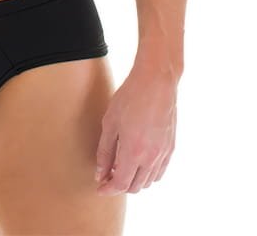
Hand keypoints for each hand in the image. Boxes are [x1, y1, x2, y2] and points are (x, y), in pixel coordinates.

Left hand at [95, 63, 176, 195]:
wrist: (156, 81)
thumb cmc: (130, 98)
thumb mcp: (110, 123)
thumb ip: (105, 152)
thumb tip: (100, 174)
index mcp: (134, 152)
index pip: (121, 184)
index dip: (108, 189)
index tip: (100, 188)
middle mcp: (151, 157)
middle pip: (135, 187)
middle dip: (120, 185)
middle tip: (108, 174)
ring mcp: (164, 153)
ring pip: (148, 181)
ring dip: (134, 180)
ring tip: (122, 166)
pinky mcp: (171, 147)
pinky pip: (160, 172)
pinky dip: (148, 174)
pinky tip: (138, 161)